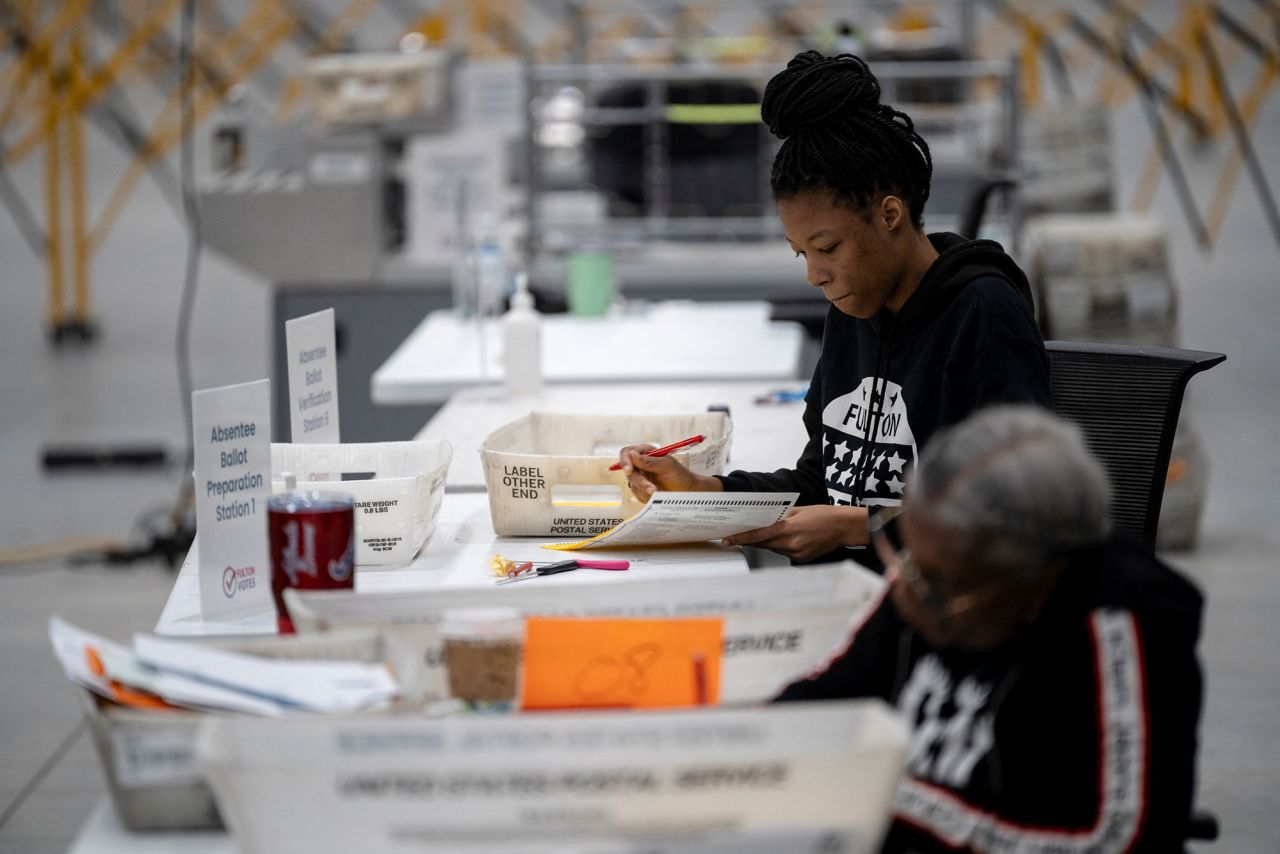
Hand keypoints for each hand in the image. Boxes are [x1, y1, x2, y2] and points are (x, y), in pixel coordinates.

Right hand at [617, 444, 721, 501]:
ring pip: (632, 483)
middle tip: (651, 489)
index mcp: (646, 452)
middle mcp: (641, 464)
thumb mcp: (666, 466)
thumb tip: (632, 454)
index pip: (627, 452)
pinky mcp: (641, 489)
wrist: (687, 492)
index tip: (630, 471)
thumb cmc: (680, 476)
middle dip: (640, 480)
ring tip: (658, 492)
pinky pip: (636, 493)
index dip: (625, 461)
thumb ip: (648, 461)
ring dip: (644, 489)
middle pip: (628, 470)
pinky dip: (646, 495)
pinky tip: (657, 495)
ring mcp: (640, 477)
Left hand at [723, 505, 868, 561]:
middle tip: (739, 534)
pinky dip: (782, 546)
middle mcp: (791, 544)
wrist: (844, 527)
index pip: (758, 535)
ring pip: (774, 548)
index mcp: (788, 529)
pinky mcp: (802, 559)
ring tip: (774, 532)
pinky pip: (785, 552)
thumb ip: (779, 517)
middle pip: (763, 543)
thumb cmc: (824, 515)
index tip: (728, 540)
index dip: (741, 538)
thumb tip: (764, 520)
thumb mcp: (798, 510)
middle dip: (752, 539)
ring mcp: (797, 553)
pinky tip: (789, 539)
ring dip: (769, 541)